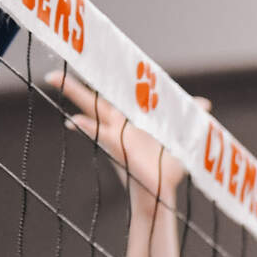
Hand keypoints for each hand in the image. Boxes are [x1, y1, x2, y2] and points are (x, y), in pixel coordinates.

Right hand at [51, 69, 196, 256]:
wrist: (164, 193)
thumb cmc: (167, 168)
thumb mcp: (180, 138)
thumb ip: (188, 118)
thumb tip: (205, 104)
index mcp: (128, 122)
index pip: (108, 97)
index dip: (97, 82)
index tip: (81, 64)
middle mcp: (117, 128)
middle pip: (91, 102)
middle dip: (72, 88)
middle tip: (50, 75)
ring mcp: (116, 138)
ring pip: (90, 113)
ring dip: (74, 97)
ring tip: (54, 80)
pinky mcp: (120, 150)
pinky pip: (100, 135)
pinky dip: (87, 127)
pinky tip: (74, 121)